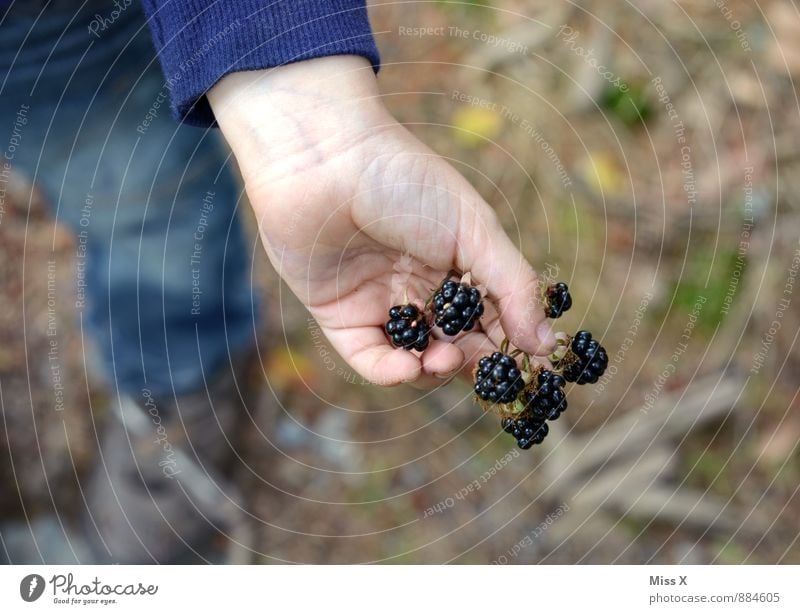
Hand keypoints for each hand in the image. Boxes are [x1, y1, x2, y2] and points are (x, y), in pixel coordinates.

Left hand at [208, 56, 555, 386]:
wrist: (327, 159)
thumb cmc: (407, 181)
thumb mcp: (475, 230)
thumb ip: (514, 287)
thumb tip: (547, 344)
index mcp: (458, 267)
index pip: (492, 320)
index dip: (511, 346)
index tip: (532, 369)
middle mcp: (421, 290)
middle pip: (455, 346)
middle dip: (473, 362)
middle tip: (484, 369)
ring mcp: (381, 305)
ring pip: (414, 359)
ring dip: (434, 370)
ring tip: (445, 360)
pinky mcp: (340, 318)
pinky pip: (369, 358)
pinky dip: (390, 372)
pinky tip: (408, 367)